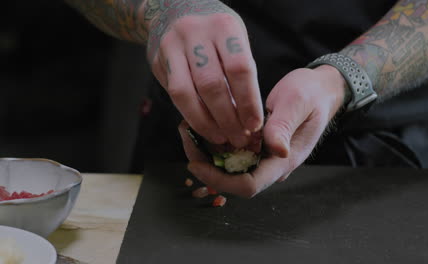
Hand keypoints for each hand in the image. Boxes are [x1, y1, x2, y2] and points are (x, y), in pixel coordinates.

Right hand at [147, 0, 262, 146]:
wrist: (174, 11)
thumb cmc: (215, 33)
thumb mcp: (234, 40)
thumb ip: (240, 73)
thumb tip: (249, 118)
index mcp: (223, 26)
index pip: (239, 68)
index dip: (248, 101)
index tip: (255, 124)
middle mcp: (195, 33)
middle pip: (211, 84)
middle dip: (228, 117)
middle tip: (239, 138)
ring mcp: (172, 46)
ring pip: (186, 92)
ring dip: (206, 122)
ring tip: (221, 137)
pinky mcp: (158, 61)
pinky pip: (174, 94)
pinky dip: (190, 115)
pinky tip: (204, 127)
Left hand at [180, 65, 346, 196]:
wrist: (319, 90)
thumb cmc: (311, 94)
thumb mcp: (299, 102)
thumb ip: (285, 125)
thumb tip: (276, 149)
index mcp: (284, 160)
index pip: (248, 185)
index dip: (219, 179)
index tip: (195, 164)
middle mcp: (272, 164)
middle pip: (233, 180)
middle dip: (206, 166)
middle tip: (186, 138)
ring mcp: (264, 157)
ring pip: (230, 168)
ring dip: (207, 154)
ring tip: (188, 130)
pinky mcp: (258, 147)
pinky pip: (232, 153)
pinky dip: (215, 143)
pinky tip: (202, 127)